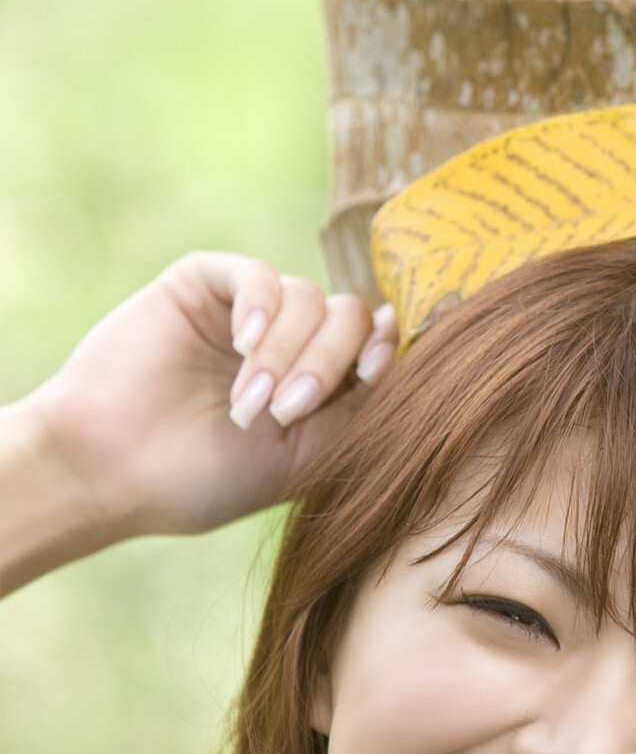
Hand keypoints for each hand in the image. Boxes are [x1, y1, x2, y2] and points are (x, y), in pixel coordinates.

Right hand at [22, 252, 397, 540]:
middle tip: (287, 413)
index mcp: (321, 382)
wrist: (112, 475)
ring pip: (308, 297)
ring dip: (285, 354)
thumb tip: (406, 356)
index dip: (387, 350)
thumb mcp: (304, 458)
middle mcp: (292, 341)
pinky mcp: (204, 285)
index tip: (375, 374)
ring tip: (248, 406)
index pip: (377, 345)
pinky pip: (256, 274)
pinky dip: (260, 306)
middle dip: (328, 364)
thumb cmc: (206, 479)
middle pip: (348, 317)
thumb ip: (359, 409)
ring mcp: (250, 311)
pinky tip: (243, 344)